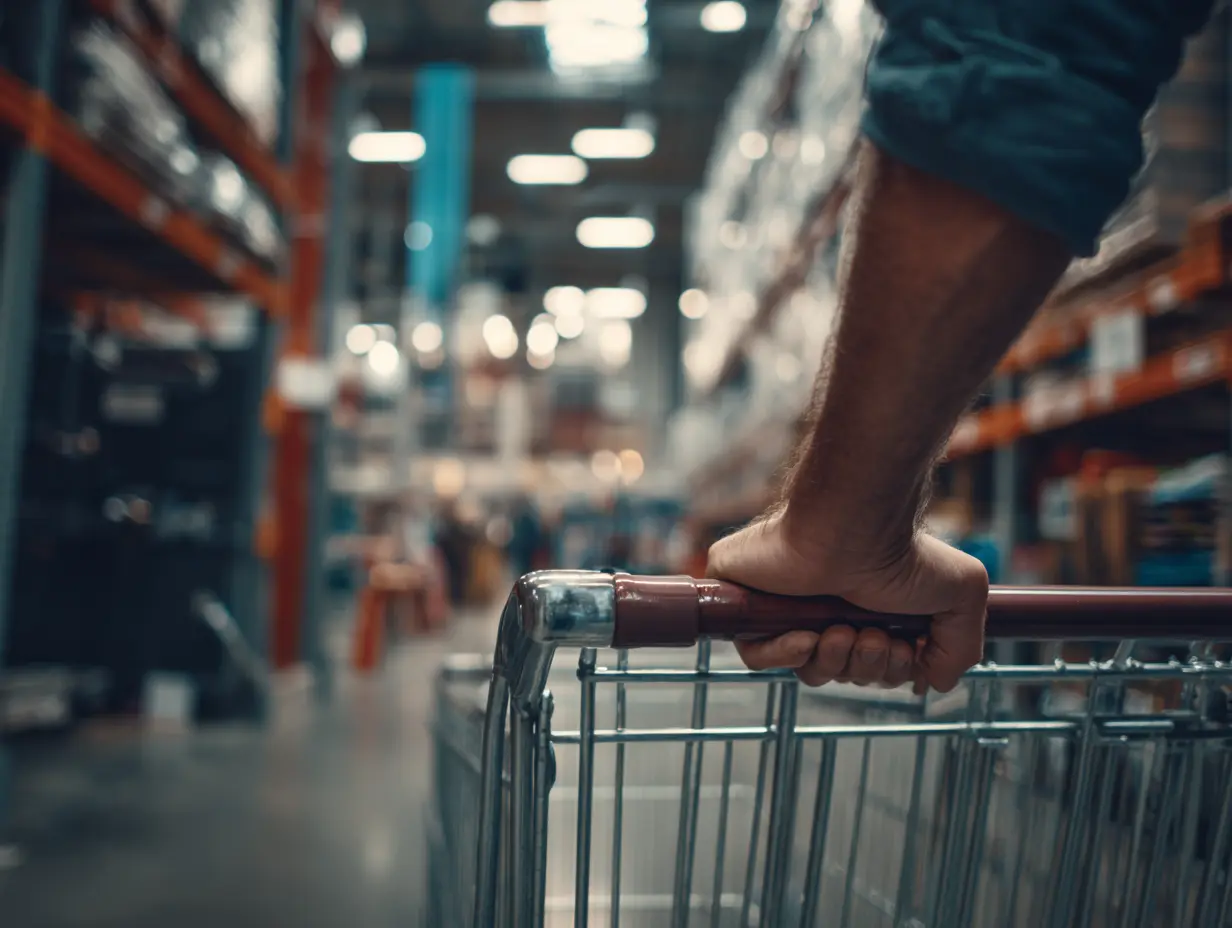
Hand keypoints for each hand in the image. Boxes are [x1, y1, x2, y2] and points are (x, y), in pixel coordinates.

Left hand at [705, 513, 987, 691]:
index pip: (874, 666)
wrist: (854, 526)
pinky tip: (807, 638)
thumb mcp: (960, 599)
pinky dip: (785, 656)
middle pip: (844, 672)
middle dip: (865, 666)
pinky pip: (757, 656)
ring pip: (807, 669)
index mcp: (870, 608)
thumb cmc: (903, 553)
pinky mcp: (747, 603)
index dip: (890, 670)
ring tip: (843, 630)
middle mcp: (829, 608)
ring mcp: (786, 607)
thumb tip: (934, 682)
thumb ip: (958, 650)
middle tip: (871, 636)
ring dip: (832, 661)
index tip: (904, 647)